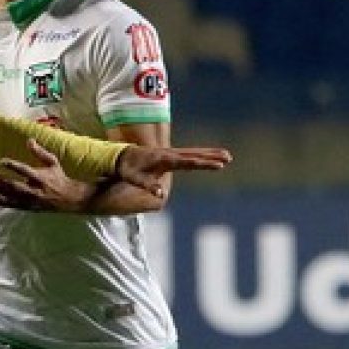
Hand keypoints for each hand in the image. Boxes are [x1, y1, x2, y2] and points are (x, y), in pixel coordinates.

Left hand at [0, 139, 90, 212]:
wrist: (67, 198)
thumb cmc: (59, 177)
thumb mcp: (52, 162)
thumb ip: (40, 152)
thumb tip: (29, 140)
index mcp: (40, 177)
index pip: (25, 171)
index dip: (13, 166)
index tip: (2, 160)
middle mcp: (33, 190)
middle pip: (13, 185)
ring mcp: (28, 200)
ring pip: (9, 195)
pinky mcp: (25, 207)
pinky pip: (9, 204)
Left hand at [115, 144, 230, 197]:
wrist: (121, 156)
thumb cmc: (128, 169)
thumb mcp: (134, 178)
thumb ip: (147, 185)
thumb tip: (160, 196)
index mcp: (163, 159)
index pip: (186, 162)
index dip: (201, 163)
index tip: (216, 164)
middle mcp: (169, 153)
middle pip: (194, 155)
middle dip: (211, 157)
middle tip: (228, 158)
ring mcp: (170, 152)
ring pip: (194, 152)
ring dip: (210, 153)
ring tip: (227, 155)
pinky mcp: (170, 154)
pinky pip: (189, 153)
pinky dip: (201, 153)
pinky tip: (211, 155)